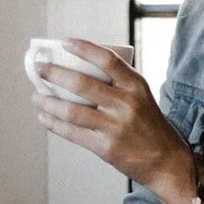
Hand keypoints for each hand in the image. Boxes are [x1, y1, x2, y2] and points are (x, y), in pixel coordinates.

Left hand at [34, 41, 200, 203]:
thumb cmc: (150, 126)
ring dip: (48, 102)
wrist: (167, 162)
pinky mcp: (105, 147)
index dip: (84, 48)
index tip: (65, 42)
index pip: (107, 59)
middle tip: (39, 68)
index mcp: (136, 86)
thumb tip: (79, 69)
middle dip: (55, 74)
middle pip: (82, 83)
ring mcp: (115, 126)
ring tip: (36, 96)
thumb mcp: (142, 97)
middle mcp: (126, 104)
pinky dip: (54, 124)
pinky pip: (72, 133)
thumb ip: (118, 84)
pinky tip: (44, 117)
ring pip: (71, 110)